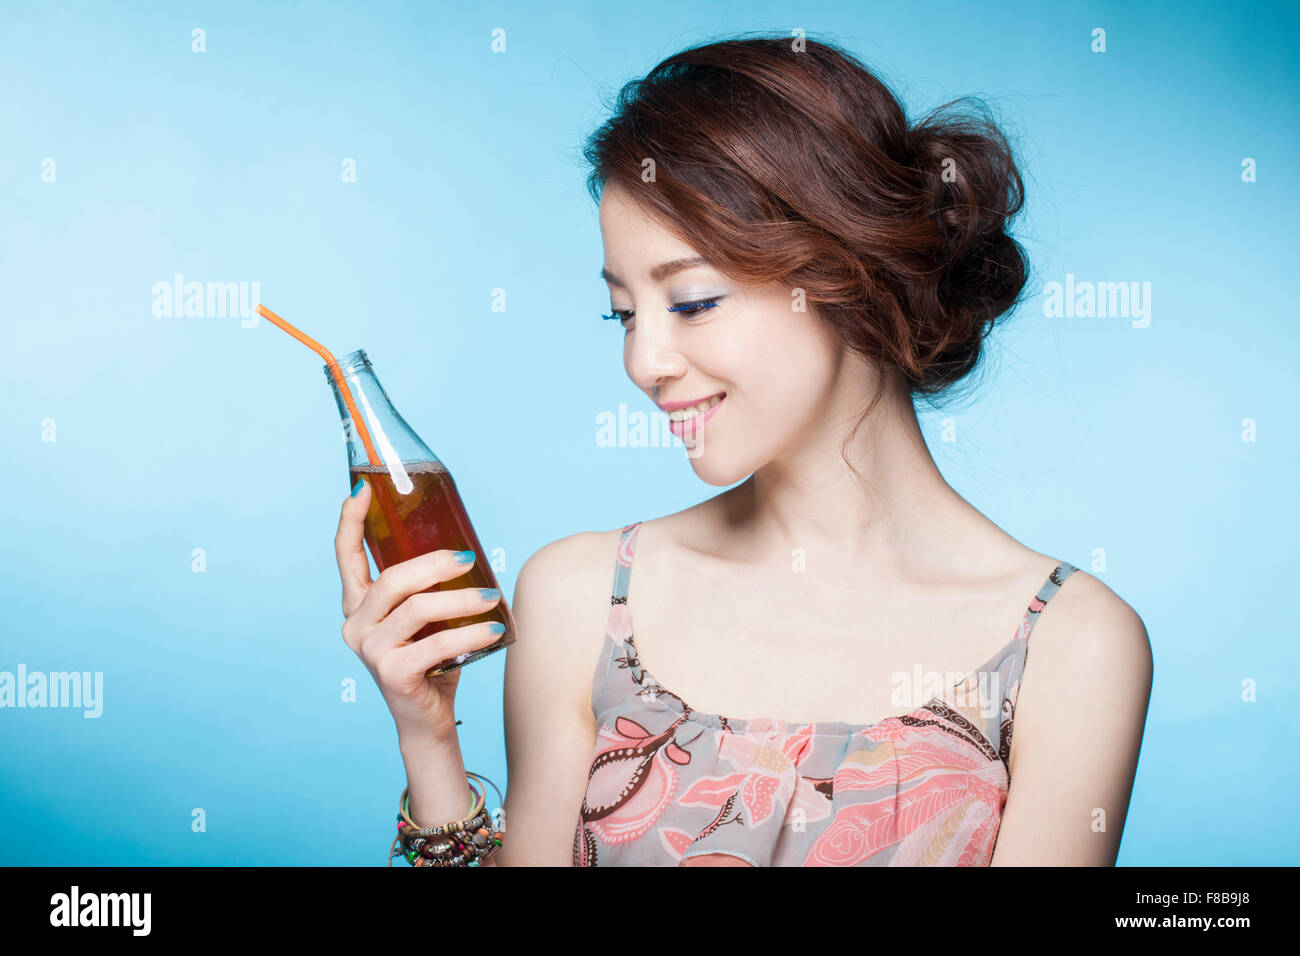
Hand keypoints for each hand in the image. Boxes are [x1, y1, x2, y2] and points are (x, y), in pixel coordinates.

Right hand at [335, 478, 503, 743]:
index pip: (346, 556)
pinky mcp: (391, 673)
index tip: (364, 487)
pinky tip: (494, 629)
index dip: (350, 520)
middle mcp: (356, 625)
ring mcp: (370, 651)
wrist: (427, 720)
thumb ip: (428, 587)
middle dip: (433, 563)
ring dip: (460, 599)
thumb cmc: (431, 659)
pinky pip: (435, 643)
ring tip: (491, 597)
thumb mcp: (426, 618)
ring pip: (417, 608)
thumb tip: (465, 547)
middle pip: (392, 579)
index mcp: (359, 605)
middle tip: (467, 558)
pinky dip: (470, 633)